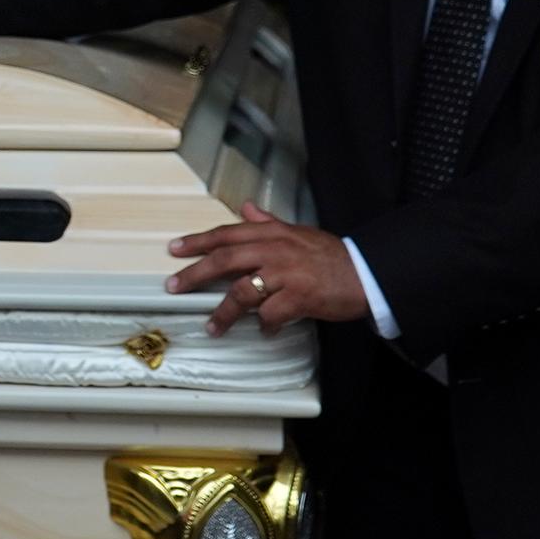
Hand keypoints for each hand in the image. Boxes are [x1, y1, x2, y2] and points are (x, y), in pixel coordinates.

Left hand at [166, 203, 368, 335]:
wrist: (365, 273)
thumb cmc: (329, 255)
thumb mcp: (297, 231)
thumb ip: (267, 222)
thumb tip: (245, 207)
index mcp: (272, 233)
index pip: (226, 234)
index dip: (197, 241)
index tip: (174, 249)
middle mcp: (274, 250)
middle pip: (224, 260)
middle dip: (194, 274)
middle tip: (173, 287)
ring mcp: (286, 274)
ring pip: (242, 292)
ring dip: (223, 313)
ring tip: (213, 327)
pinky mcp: (299, 297)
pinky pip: (270, 315)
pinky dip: (264, 325)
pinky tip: (265, 330)